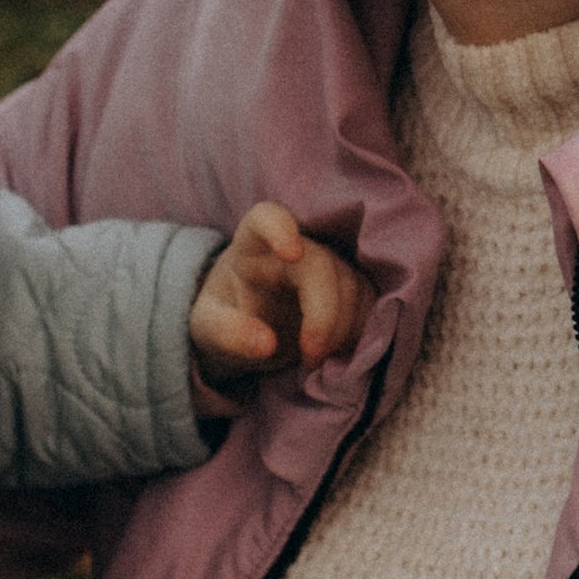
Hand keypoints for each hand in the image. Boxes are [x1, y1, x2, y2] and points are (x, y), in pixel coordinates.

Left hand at [188, 205, 372, 394]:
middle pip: (321, 265)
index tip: (293, 252)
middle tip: (310, 356)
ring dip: (344, 329)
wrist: (246, 326)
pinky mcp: (352, 286)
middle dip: (324, 314)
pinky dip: (360, 332)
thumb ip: (227, 332)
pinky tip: (338, 352)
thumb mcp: (207, 329)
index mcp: (251, 244)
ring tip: (316, 360)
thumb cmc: (223, 318)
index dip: (281, 228)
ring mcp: (328, 264)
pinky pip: (371, 304)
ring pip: (353, 286)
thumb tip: (266, 344)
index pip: (267, 218)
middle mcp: (296, 245)